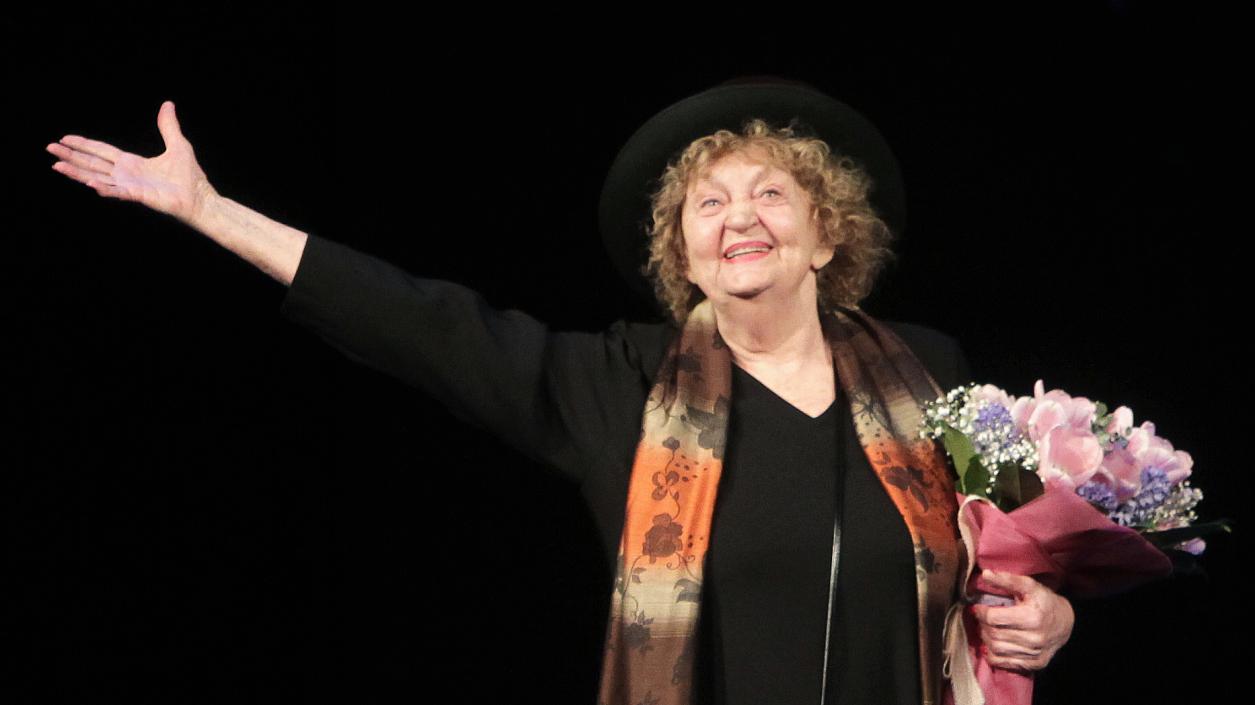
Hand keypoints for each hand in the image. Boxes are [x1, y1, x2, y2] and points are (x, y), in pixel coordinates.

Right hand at [46, 100, 217, 226]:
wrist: (200, 198)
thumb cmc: (190, 176)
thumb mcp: (178, 145)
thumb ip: (168, 126)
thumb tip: (167, 104)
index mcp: (132, 163)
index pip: (102, 151)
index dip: (83, 144)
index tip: (64, 138)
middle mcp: (127, 175)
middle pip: (93, 163)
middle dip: (71, 156)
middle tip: (49, 148)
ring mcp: (130, 186)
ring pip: (97, 177)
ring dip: (77, 172)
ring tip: (57, 165)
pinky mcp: (139, 196)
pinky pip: (117, 191)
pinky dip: (103, 187)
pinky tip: (88, 182)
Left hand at [970, 569, 1073, 673]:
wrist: (1065, 622)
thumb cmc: (1044, 601)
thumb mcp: (1029, 586)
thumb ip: (1006, 580)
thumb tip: (985, 575)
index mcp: (1032, 617)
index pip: (993, 618)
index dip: (981, 612)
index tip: (979, 607)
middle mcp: (1034, 638)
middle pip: (993, 634)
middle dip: (982, 624)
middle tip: (983, 618)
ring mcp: (1035, 654)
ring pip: (996, 649)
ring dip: (986, 638)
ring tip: (988, 628)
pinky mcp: (1034, 664)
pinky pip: (1002, 662)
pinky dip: (992, 653)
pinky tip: (994, 642)